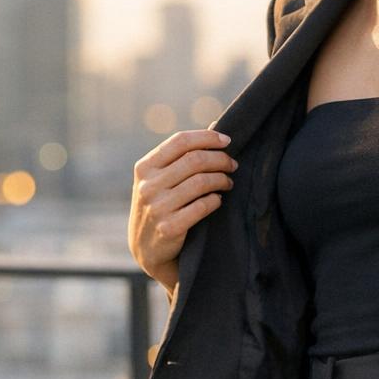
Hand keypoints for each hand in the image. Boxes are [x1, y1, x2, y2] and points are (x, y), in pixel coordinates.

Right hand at [128, 129, 236, 293]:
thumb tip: (214, 129)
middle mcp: (148, 185)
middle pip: (194, 160)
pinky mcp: (168, 228)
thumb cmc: (159, 206)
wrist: (146, 249)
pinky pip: (202, 206)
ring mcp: (157, 207)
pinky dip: (216, 200)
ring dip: (222, 179)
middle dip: (220, 159)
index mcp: (145, 167)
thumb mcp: (159, 180)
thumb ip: (180, 157)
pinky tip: (219, 200)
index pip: (180, 141)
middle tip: (233, 164)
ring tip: (229, 182)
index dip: (207, 138)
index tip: (227, 141)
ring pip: (201, 182)